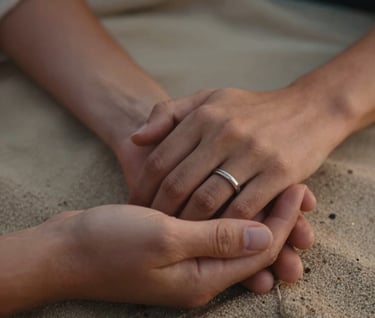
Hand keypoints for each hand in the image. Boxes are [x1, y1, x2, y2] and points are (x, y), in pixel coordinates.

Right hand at [23, 184, 305, 311]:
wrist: (66, 251)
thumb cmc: (110, 244)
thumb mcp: (165, 238)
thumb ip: (216, 239)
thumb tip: (267, 237)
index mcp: (204, 278)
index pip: (261, 252)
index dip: (284, 221)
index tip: (299, 189)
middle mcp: (202, 275)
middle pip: (255, 249)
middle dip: (280, 221)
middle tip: (299, 189)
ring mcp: (188, 262)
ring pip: (237, 239)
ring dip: (259, 215)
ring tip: (278, 189)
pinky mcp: (177, 248)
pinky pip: (215, 233)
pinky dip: (232, 215)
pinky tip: (240, 196)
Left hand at [130, 85, 340, 219]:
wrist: (308, 110)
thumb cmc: (250, 108)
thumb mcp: (209, 99)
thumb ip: (169, 113)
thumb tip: (136, 138)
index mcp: (203, 116)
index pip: (159, 159)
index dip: (142, 188)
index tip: (136, 207)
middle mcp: (224, 132)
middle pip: (178, 183)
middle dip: (159, 211)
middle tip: (151, 227)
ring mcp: (253, 152)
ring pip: (207, 200)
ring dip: (188, 224)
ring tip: (177, 235)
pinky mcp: (279, 172)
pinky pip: (243, 209)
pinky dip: (224, 228)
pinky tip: (212, 236)